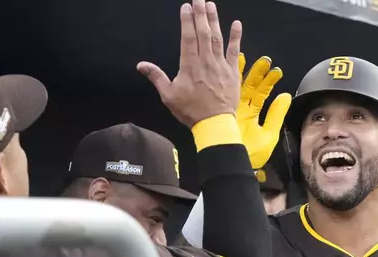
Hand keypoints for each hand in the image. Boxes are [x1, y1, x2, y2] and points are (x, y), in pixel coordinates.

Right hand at [137, 0, 241, 127]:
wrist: (214, 123)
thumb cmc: (191, 111)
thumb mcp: (169, 95)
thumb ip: (156, 77)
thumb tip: (141, 65)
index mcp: (189, 65)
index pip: (188, 37)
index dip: (187, 21)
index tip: (186, 7)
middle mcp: (205, 61)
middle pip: (203, 32)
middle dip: (200, 14)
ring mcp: (220, 65)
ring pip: (217, 38)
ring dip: (214, 20)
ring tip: (211, 5)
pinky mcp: (232, 72)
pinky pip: (234, 51)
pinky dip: (236, 37)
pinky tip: (237, 24)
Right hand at [236, 55, 291, 168]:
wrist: (235, 164)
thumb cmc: (251, 154)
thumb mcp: (269, 134)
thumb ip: (276, 115)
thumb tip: (285, 96)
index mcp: (251, 114)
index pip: (260, 94)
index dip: (268, 81)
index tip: (275, 70)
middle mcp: (240, 110)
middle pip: (248, 87)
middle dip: (256, 72)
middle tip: (263, 59)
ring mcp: (230, 110)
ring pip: (236, 87)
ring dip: (242, 73)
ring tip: (245, 57)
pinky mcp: (222, 112)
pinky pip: (226, 94)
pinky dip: (230, 81)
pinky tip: (232, 67)